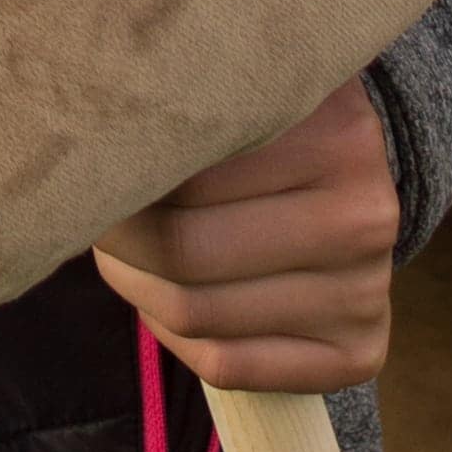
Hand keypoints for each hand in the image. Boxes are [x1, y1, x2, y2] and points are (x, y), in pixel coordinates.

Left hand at [95, 79, 398, 392]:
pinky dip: (172, 339)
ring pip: (197, 313)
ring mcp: (365, 293)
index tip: (86, 164)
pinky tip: (159, 301)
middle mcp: (362, 218)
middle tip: (91, 214)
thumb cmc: (275, 128)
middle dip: (117, 238)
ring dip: (136, 287)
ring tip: (119, 252)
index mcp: (335, 135)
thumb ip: (185, 99)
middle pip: (184, 252)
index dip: (120, 176)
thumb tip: (87, 137)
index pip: (185, 176)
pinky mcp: (359, 353)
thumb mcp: (245, 86)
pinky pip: (228, 365)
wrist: (357, 182)